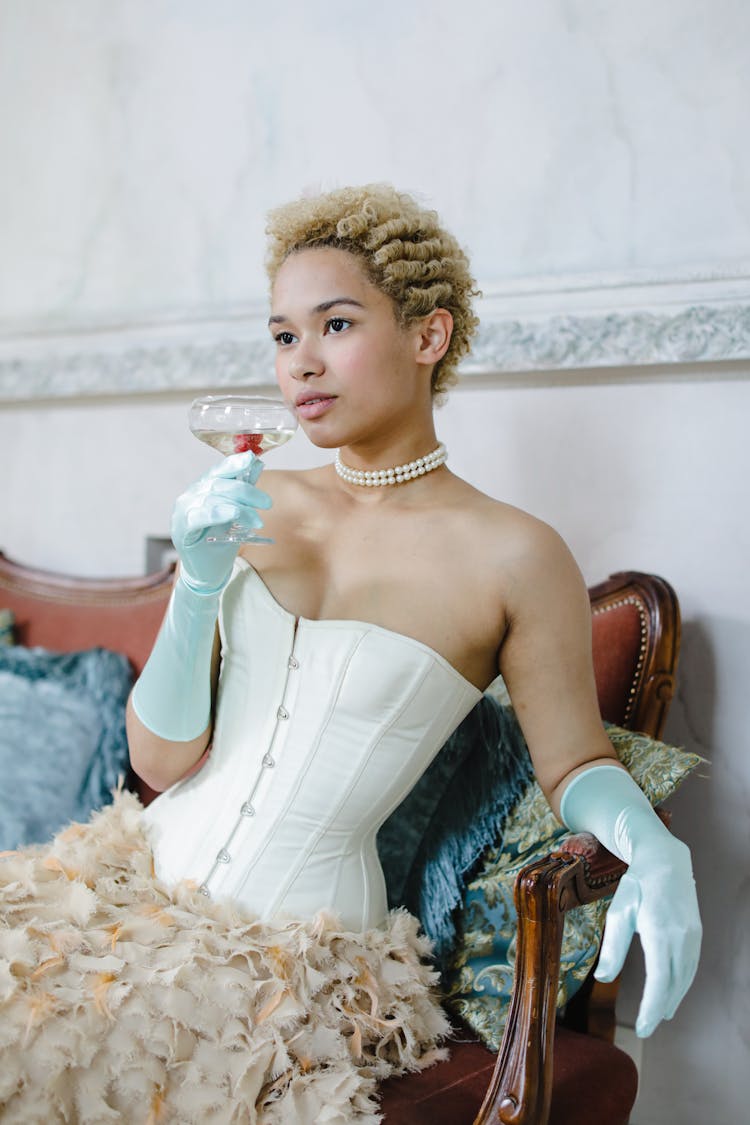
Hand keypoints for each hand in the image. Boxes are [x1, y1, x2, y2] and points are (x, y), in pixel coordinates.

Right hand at [171, 452, 271, 593]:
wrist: (208, 572)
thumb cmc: (220, 541)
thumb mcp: (237, 514)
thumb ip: (244, 490)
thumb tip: (257, 464)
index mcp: (202, 489)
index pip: (218, 471)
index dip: (234, 463)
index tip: (252, 459)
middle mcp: (190, 496)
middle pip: (219, 486)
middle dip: (246, 492)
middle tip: (267, 503)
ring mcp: (183, 512)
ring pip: (211, 500)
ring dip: (238, 508)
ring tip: (257, 520)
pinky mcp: (181, 530)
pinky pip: (198, 517)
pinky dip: (217, 513)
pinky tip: (232, 514)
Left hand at [595, 814, 701, 1037]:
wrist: (666, 861)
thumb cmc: (637, 886)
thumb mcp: (618, 912)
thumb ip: (612, 947)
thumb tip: (603, 978)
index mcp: (659, 933)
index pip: (659, 982)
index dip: (651, 1009)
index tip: (642, 1028)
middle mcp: (681, 938)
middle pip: (673, 985)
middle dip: (660, 1010)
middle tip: (646, 1028)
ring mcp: (692, 937)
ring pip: (685, 978)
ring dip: (673, 999)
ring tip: (659, 1015)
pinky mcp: (697, 934)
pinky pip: (690, 967)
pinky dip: (681, 984)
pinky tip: (672, 991)